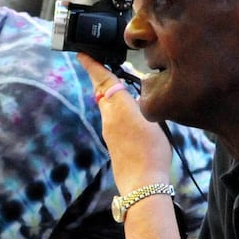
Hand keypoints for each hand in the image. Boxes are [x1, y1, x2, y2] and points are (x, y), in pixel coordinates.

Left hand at [77, 55, 172, 190]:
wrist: (142, 183)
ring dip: (111, 97)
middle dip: (101, 79)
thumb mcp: (155, 121)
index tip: (82, 54)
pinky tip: (132, 118)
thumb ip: (144, 107)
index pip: (104, 80)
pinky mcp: (111, 144)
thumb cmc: (152, 152)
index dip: (93, 66)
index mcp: (119, 107)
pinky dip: (118, 113)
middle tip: (101, 67)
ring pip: (107, 107)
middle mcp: (109, 118)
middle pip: (101, 93)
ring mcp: (108, 132)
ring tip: (125, 91)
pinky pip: (112, 121)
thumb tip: (137, 101)